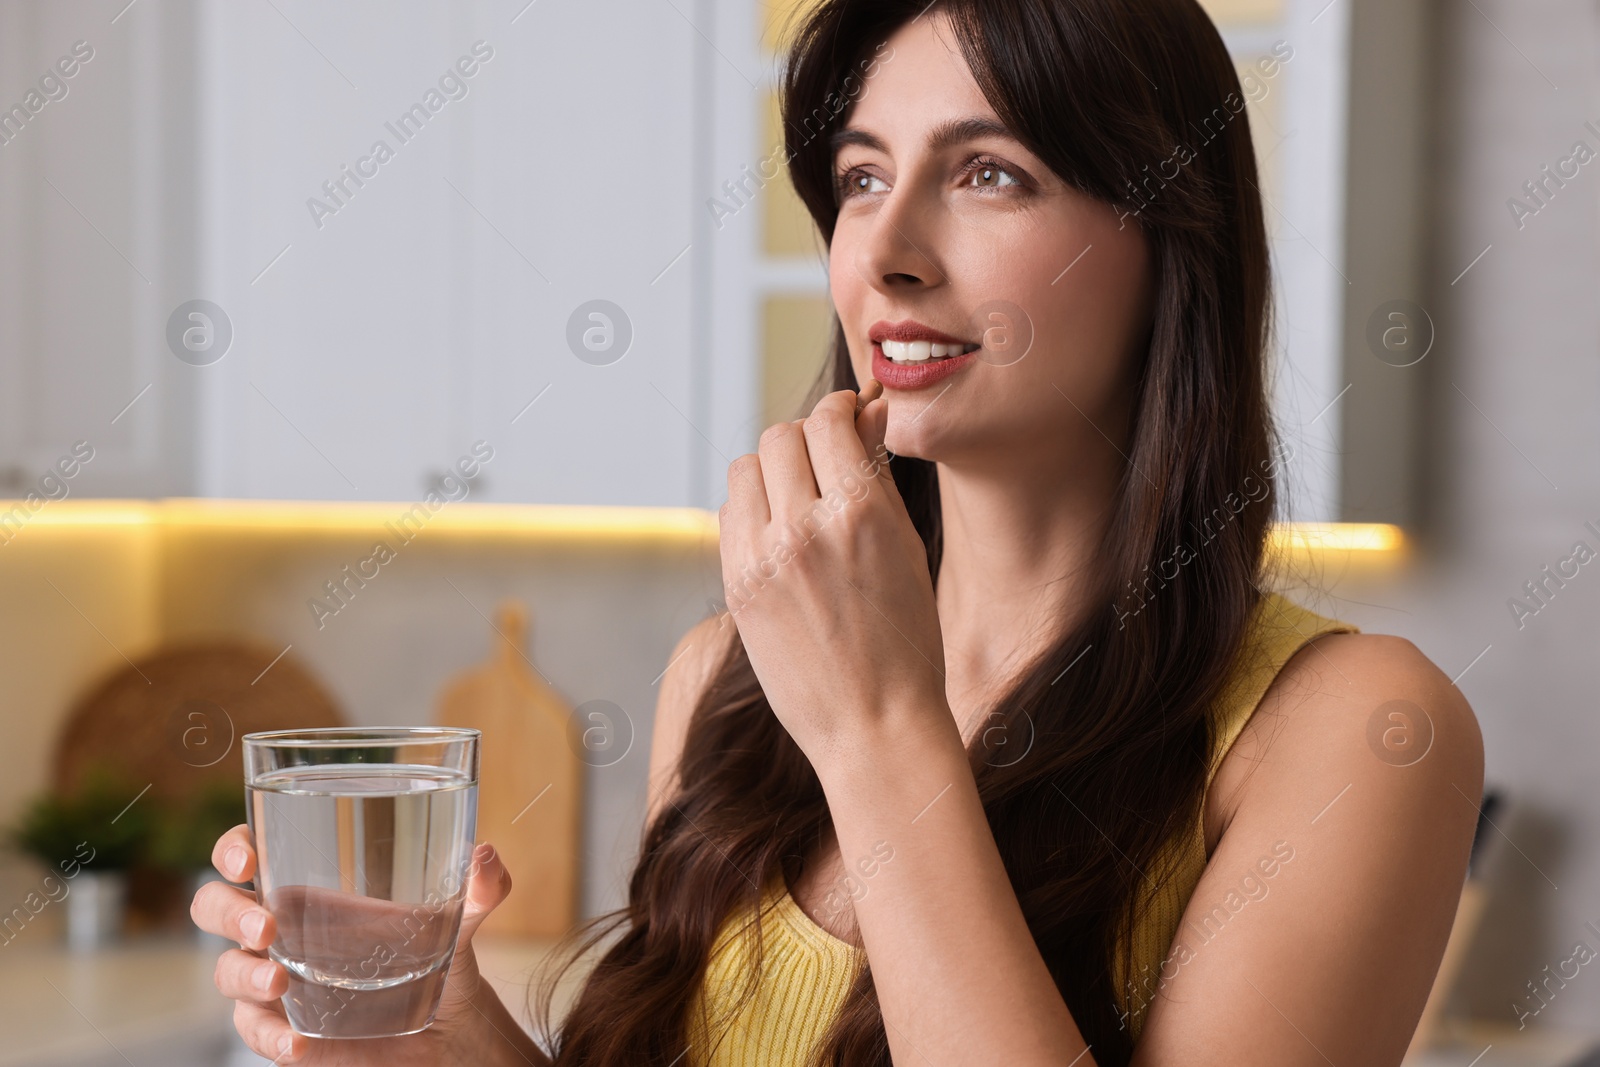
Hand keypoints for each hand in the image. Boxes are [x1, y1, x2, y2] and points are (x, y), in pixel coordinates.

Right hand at [192, 825, 520, 1063]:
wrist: (452, 1024)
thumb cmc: (441, 950)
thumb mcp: (463, 917)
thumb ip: (480, 888)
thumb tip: (487, 858)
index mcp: (310, 885)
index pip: (247, 852)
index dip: (233, 848)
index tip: (248, 857)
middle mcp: (281, 929)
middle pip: (215, 907)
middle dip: (228, 912)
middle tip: (266, 927)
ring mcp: (276, 980)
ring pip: (227, 972)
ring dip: (245, 977)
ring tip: (280, 985)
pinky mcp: (285, 1028)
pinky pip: (257, 1032)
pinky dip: (270, 1039)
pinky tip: (298, 1044)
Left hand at [719, 387, 949, 765]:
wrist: (875, 725)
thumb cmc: (907, 639)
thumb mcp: (908, 549)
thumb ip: (876, 478)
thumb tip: (865, 415)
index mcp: (861, 513)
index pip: (828, 421)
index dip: (838, 410)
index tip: (847, 416)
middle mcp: (805, 529)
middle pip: (780, 438)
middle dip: (804, 440)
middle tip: (824, 461)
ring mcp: (763, 559)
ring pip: (746, 470)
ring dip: (770, 472)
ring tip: (798, 498)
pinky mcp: (737, 587)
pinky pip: (729, 516)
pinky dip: (751, 511)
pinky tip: (778, 534)